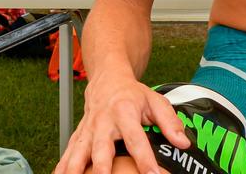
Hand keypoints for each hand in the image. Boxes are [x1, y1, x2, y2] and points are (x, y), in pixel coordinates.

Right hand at [54, 75, 189, 173]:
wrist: (107, 80)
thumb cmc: (133, 94)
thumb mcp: (156, 101)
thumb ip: (170, 122)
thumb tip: (183, 143)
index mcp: (124, 112)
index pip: (136, 139)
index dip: (144, 158)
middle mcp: (103, 122)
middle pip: (101, 149)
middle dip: (102, 169)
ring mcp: (87, 130)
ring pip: (77, 154)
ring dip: (75, 171)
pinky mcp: (78, 137)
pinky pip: (67, 155)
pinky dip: (62, 168)